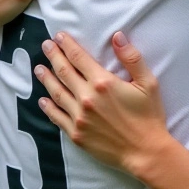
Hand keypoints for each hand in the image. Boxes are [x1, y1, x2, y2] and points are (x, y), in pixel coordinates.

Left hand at [35, 31, 170, 174]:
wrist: (145, 152)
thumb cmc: (149, 117)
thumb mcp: (148, 83)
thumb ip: (132, 58)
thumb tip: (117, 36)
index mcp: (103, 82)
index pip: (79, 57)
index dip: (67, 45)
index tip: (58, 36)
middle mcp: (87, 98)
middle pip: (64, 71)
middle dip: (53, 56)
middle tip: (45, 45)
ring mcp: (79, 117)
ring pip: (56, 93)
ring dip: (46, 78)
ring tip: (39, 68)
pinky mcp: (76, 134)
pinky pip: (57, 117)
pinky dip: (48, 107)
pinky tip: (42, 100)